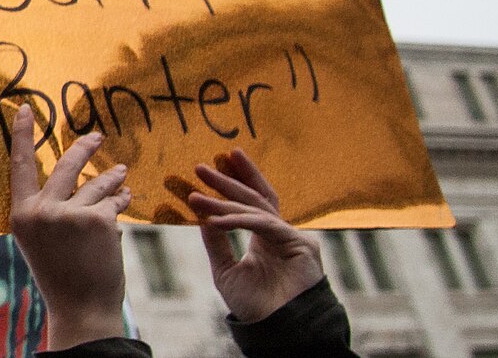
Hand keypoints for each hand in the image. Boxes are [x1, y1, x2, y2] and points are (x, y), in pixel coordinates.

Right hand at [9, 104, 131, 349]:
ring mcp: (70, 214)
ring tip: (122, 173)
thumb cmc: (60, 273)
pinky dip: (122, 199)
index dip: (24, 135)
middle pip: (66, 164)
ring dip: (112, 177)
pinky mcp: (98, 219)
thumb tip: (75, 173)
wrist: (81, 307)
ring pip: (96, 183)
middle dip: (85, 147)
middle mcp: (42, 211)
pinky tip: (127, 198)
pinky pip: (113, 200)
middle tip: (97, 136)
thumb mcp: (40, 238)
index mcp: (22, 214)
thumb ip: (48, 207)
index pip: (20, 165)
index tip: (27, 108)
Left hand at [187, 149, 323, 322]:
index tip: (211, 164)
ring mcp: (292, 236)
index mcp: (264, 237)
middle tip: (201, 166)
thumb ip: (216, 242)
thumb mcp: (226, 270)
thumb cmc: (255, 307)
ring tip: (197, 192)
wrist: (277, 333)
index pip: (251, 201)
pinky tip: (214, 219)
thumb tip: (200, 214)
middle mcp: (280, 233)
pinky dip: (237, 220)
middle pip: (255, 196)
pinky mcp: (301, 244)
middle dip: (229, 179)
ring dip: (224, 198)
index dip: (235, 180)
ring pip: (255, 208)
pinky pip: (263, 225)